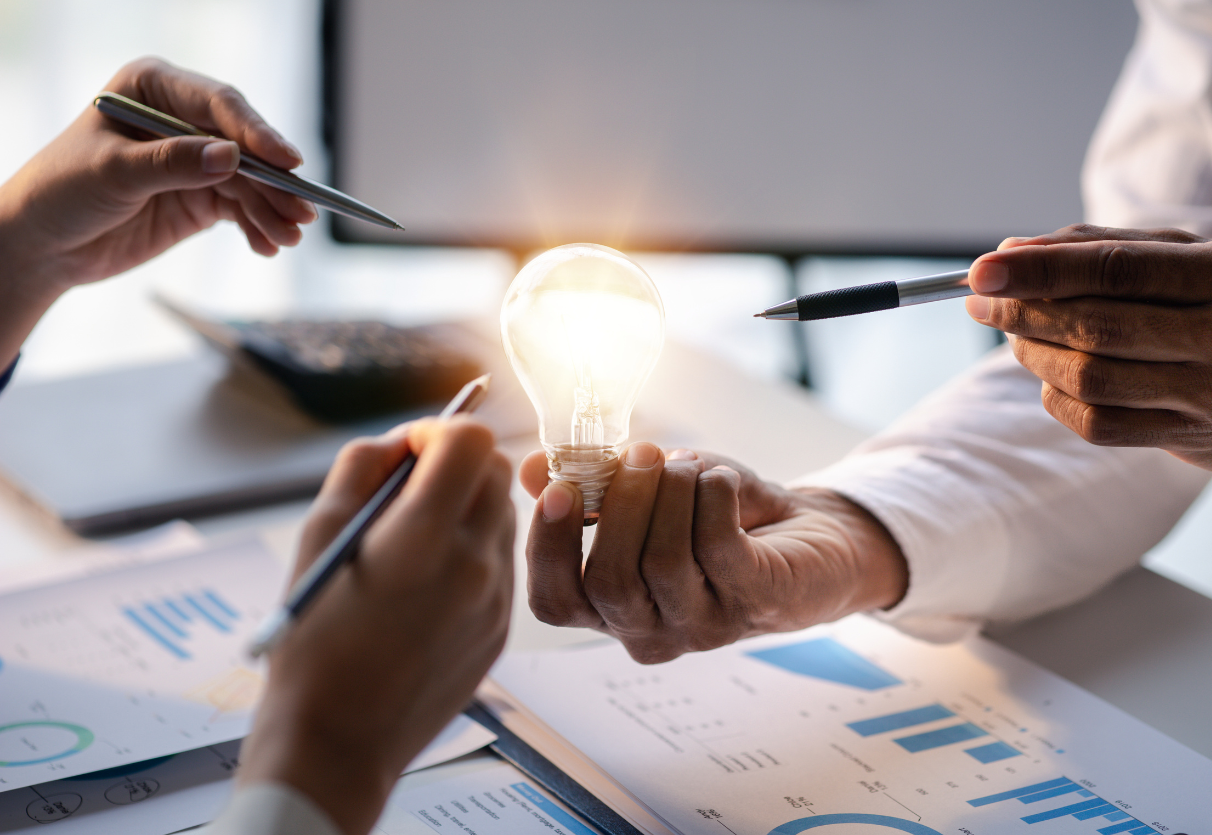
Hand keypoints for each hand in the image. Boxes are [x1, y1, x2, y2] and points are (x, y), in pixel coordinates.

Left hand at [0, 57, 316, 365]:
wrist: (44, 245)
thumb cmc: (61, 191)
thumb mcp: (113, 172)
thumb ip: (172, 163)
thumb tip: (231, 157)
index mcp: (154, 88)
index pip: (219, 104)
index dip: (257, 132)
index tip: (288, 162)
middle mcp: (181, 120)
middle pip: (245, 145)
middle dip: (274, 182)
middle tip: (301, 211)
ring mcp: (194, 160)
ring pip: (250, 182)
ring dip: (272, 211)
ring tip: (288, 238)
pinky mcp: (201, 198)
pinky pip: (242, 210)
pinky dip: (258, 228)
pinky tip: (267, 245)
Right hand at [239, 418, 514, 834]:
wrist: (337, 742)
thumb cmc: (313, 642)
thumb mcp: (318, 538)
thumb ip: (362, 469)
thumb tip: (401, 440)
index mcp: (423, 538)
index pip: (472, 441)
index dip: (438, 430)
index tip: (409, 451)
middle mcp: (474, 565)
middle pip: (498, 471)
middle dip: (456, 463)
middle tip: (411, 487)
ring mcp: (495, 599)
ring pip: (504, 515)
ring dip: (467, 506)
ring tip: (415, 539)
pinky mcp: (502, 628)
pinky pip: (502, 563)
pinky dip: (474, 550)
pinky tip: (430, 581)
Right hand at [519, 444, 905, 663]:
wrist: (809, 538)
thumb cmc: (717, 517)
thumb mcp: (646, 494)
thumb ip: (588, 486)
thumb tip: (533, 470)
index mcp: (611, 609)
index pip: (555, 603)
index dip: (547, 549)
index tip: (560, 489)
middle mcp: (651, 630)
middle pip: (607, 582)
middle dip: (619, 505)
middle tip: (641, 456)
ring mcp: (704, 625)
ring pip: (662, 562)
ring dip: (670, 493)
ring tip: (686, 465)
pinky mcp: (755, 602)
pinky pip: (717, 545)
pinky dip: (711, 496)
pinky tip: (719, 479)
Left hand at [964, 223, 1211, 468]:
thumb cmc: (1205, 298)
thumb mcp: (1172, 256)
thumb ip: (1094, 248)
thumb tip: (1010, 250)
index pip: (1115, 270)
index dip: (1041, 270)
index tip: (982, 272)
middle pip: (1096, 327)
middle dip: (1022, 313)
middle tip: (981, 302)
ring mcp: (1206, 393)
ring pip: (1088, 378)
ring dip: (1033, 354)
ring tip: (1017, 334)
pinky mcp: (1186, 437)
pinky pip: (1096, 423)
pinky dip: (1056, 396)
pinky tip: (1053, 375)